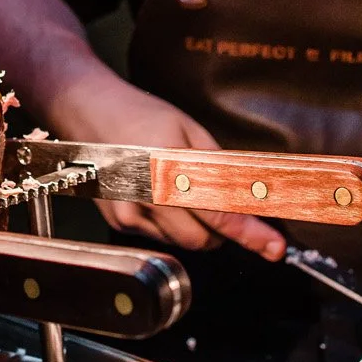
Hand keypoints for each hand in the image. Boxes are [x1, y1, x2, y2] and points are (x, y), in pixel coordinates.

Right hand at [46, 76, 284, 259]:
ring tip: (182, 191)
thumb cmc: (138, 116)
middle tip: (224, 207)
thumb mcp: (188, 130)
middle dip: (222, 230)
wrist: (88, 115)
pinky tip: (160, 196)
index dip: (251, 233)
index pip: (219, 211)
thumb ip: (220, 166)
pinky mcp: (119, 222)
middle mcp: (147, 195)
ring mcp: (130, 212)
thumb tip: (253, 195)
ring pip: (183, 242)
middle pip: (203, 239)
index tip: (273, 246)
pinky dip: (172, 224)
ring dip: (197, 227)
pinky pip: (160, 237)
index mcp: (169, 167)